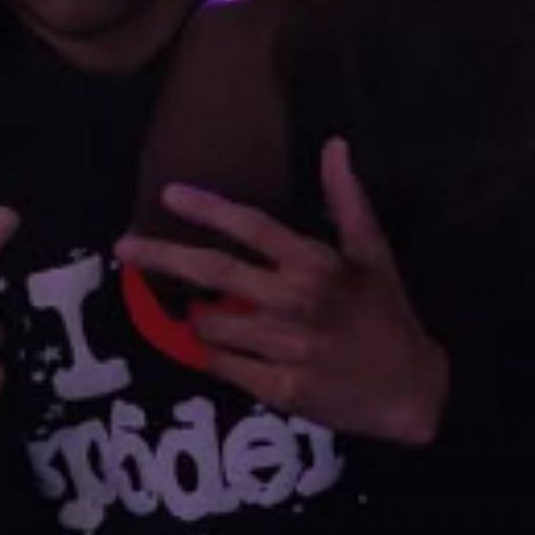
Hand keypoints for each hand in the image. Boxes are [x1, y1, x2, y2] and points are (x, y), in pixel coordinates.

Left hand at [116, 139, 449, 444]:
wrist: (410, 390)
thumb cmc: (387, 315)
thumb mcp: (374, 253)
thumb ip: (346, 199)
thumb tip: (334, 144)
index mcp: (315, 264)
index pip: (251, 226)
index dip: (207, 209)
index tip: (169, 194)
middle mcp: (296, 301)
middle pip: (214, 272)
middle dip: (162, 255)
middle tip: (124, 246)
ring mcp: (286, 347)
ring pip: (210, 323)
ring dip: (193, 315)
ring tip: (192, 310)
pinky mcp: (280, 389)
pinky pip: (222, 365)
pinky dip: (207, 353)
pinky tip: (207, 346)